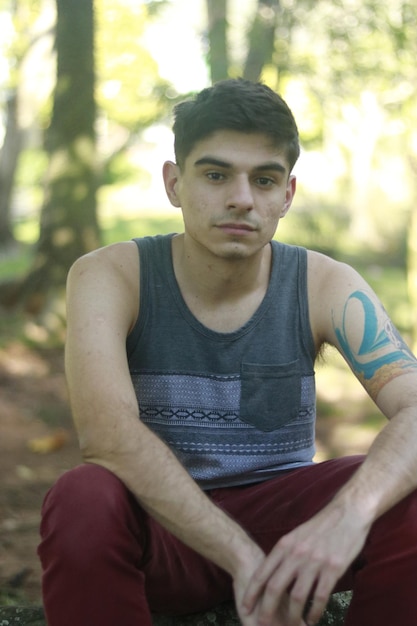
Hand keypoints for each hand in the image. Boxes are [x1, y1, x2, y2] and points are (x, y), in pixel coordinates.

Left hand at [240, 503, 369, 625]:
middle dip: (266, 609)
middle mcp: (296, 554)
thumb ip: (285, 552)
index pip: (263, 573)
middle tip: (262, 624)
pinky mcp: (333, 570)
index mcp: (285, 545)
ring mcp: (314, 562)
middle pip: (275, 588)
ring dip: (293, 616)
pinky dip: (314, 612)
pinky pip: (320, 597)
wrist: (347, 514)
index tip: (244, 606)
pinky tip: (312, 620)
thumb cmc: (321, 526)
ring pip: (297, 597)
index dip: (252, 592)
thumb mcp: (296, 535)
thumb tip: (272, 570)